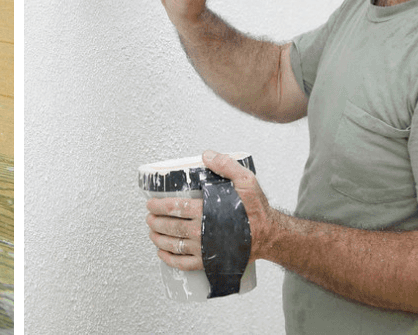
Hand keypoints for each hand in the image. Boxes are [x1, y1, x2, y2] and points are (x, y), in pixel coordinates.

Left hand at [145, 150, 279, 270]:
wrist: (268, 235)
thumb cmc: (256, 209)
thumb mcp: (246, 180)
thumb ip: (226, 165)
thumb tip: (206, 155)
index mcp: (208, 211)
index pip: (175, 207)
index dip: (159, 205)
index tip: (150, 203)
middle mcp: (202, 232)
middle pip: (171, 226)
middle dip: (156, 221)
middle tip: (148, 217)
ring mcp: (204, 249)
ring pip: (174, 245)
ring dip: (159, 238)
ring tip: (152, 232)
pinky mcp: (209, 261)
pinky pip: (184, 264)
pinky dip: (170, 259)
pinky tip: (162, 253)